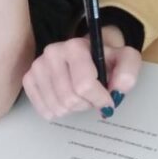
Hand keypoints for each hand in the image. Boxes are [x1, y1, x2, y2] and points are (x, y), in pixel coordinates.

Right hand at [23, 27, 140, 120]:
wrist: (87, 54)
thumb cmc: (105, 60)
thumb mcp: (125, 60)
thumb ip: (128, 72)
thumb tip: (117, 89)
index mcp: (75, 47)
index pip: (84, 85)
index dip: (99, 99)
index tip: (107, 99)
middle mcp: (52, 53)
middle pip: (70, 99)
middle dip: (86, 104)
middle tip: (92, 96)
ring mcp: (38, 66)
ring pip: (57, 107)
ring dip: (73, 109)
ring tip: (79, 96)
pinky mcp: (29, 78)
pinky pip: (43, 109)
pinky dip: (57, 112)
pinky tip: (65, 101)